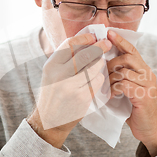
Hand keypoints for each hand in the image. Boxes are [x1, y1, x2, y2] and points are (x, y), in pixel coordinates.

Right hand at [28, 33, 111, 147]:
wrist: (49, 120)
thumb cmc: (53, 92)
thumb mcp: (52, 73)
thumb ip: (65, 58)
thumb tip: (86, 39)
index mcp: (51, 65)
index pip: (70, 44)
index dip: (84, 38)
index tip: (94, 36)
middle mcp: (59, 74)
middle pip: (85, 54)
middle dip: (99, 47)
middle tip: (107, 43)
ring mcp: (71, 87)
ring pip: (93, 67)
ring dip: (101, 62)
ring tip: (102, 61)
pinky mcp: (82, 97)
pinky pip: (97, 82)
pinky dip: (100, 77)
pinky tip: (100, 77)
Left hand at [106, 30, 156, 156]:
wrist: (150, 129)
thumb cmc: (135, 110)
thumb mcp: (127, 90)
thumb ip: (120, 77)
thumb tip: (101, 66)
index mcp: (144, 70)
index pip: (132, 50)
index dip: (121, 40)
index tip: (108, 32)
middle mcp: (148, 74)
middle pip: (128, 58)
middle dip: (111, 62)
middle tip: (102, 72)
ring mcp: (148, 85)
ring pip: (124, 72)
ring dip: (111, 79)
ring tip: (106, 88)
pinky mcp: (144, 96)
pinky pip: (125, 85)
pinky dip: (114, 90)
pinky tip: (111, 96)